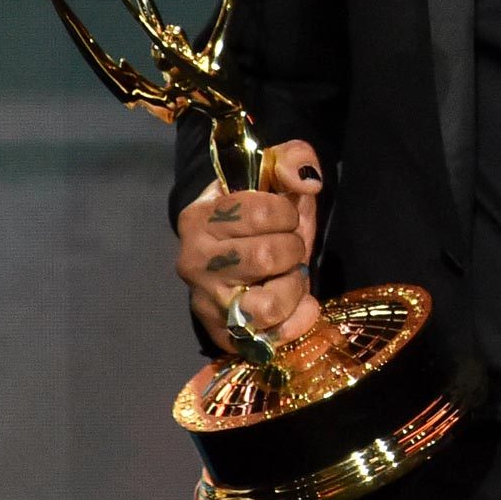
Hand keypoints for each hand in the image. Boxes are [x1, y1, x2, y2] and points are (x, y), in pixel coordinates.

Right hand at [175, 139, 323, 354]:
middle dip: (293, 249)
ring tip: (290, 275)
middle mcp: (194, 262)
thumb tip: (307, 183)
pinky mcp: (223, 335)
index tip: (285, 215)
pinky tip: (302, 304)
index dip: (287, 213)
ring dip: (293, 287)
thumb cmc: (261, 208)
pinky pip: (267, 340)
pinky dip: (295, 322)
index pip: (260, 212)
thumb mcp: (275, 170)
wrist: (242, 245)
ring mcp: (206, 302)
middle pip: (265, 257)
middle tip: (290, 247)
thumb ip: (293, 160)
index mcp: (199, 216)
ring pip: (265, 306)